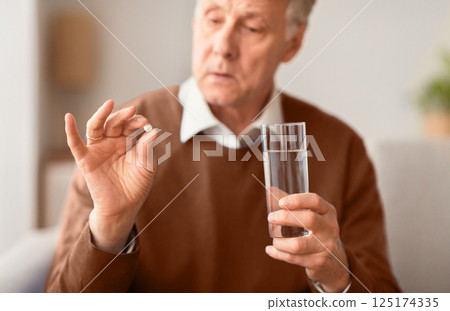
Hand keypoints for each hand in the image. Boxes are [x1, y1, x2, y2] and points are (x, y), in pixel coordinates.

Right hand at [65, 100, 157, 252]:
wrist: (124, 207)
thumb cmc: (137, 186)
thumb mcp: (147, 167)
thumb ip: (148, 150)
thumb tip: (153, 131)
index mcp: (127, 141)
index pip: (129, 125)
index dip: (135, 121)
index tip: (144, 121)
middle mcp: (111, 142)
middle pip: (114, 123)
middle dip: (123, 116)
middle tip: (132, 111)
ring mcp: (98, 149)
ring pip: (96, 127)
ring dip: (102, 115)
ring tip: (109, 104)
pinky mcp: (85, 160)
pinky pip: (75, 144)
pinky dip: (70, 130)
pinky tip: (68, 118)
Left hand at [265, 193, 349, 291]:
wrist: (334, 260)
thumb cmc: (316, 231)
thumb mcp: (311, 214)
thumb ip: (292, 203)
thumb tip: (270, 190)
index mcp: (328, 211)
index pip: (315, 201)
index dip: (297, 200)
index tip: (281, 202)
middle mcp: (330, 227)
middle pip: (309, 219)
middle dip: (286, 218)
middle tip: (270, 217)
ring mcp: (326, 246)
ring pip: (298, 244)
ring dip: (280, 242)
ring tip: (274, 240)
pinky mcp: (319, 262)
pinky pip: (294, 258)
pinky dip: (279, 254)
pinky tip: (270, 250)